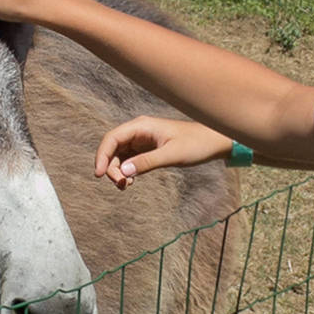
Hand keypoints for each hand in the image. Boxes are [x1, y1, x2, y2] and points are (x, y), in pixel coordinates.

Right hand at [94, 116, 234, 188]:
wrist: (213, 142)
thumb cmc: (196, 144)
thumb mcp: (171, 155)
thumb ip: (147, 162)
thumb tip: (123, 172)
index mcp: (142, 126)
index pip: (112, 138)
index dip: (101, 155)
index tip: (99, 174)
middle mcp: (139, 131)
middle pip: (113, 148)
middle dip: (111, 167)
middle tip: (120, 185)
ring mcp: (142, 141)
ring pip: (119, 156)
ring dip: (118, 171)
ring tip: (126, 186)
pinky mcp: (147, 150)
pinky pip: (129, 160)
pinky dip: (127, 172)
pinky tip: (131, 182)